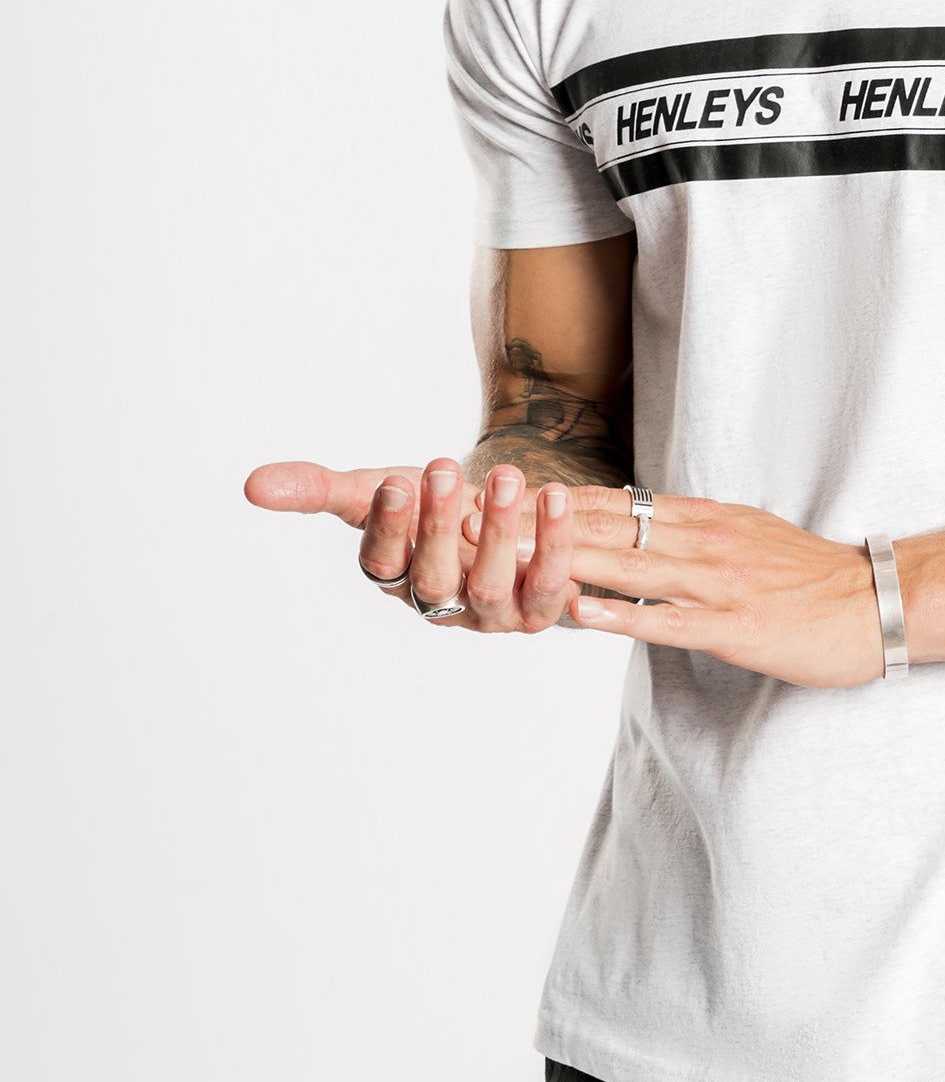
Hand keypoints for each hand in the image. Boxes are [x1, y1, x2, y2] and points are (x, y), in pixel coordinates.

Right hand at [244, 457, 579, 631]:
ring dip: (502, 532)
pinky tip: (553, 496)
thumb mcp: (376, 490)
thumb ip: (318, 489)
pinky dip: (555, 543)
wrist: (500, 512)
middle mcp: (442, 602)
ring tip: (507, 477)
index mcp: (395, 576)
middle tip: (443, 470)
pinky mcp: (540, 606)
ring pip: (493, 585)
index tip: (396, 481)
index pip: (382, 563)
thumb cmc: (430, 506)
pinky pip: (550, 584)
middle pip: (434, 579)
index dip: (388, 527)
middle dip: (438, 526)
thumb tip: (252, 486)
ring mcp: (492, 611)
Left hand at [474, 484, 885, 687]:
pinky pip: (672, 620)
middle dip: (537, 524)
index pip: (612, 503)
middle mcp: (704, 540)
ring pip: (630, 566)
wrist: (877, 600)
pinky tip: (581, 612)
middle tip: (473, 520)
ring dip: (563, 559)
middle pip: (606, 527)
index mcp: (702, 519)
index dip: (549, 501)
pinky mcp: (738, 626)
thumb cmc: (810, 578)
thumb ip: (688, 533)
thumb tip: (634, 528)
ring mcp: (719, 582)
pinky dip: (624, 615)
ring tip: (504, 556)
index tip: (495, 497)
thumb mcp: (743, 535)